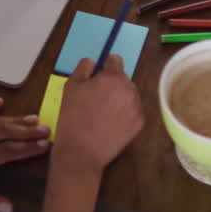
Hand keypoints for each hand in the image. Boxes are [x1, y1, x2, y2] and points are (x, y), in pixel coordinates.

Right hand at [53, 56, 143, 173]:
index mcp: (113, 77)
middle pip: (123, 78)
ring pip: (129, 94)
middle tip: (97, 97)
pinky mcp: (139, 124)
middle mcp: (129, 90)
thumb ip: (83, 68)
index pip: (115, 60)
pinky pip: (133, 111)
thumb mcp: (71, 86)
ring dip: (120, 97)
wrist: (81, 151)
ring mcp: (137, 108)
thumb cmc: (73, 117)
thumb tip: (93, 62)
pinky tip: (110, 122)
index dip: (105, 65)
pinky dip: (125, 113)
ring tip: (103, 111)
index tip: (99, 75)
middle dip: (112, 83)